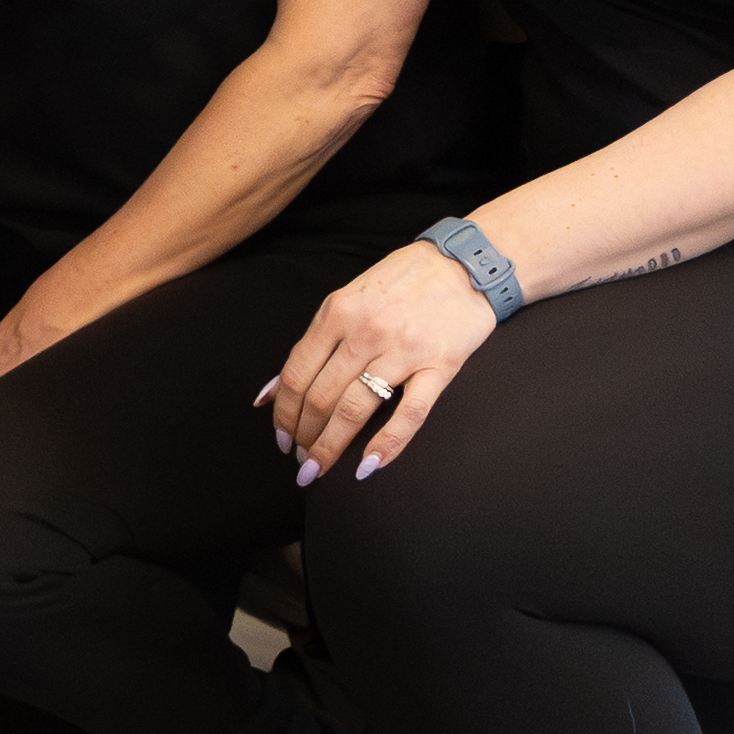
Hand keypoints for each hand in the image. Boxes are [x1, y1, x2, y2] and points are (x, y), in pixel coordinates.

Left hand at [263, 241, 506, 484]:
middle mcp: (366, 331)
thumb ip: (312, 344)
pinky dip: (386, 445)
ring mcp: (403, 350)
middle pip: (321, 396)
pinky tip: (368, 467)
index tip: (281, 438)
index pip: (297, 373)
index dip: (284, 413)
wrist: (465, 264)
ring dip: (331, 446)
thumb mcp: (347, 300)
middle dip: (304, 436)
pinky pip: (408, 414)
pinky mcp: (439, 367)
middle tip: (300, 463)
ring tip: (319, 469)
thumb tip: (269, 394)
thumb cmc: (401, 282)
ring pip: (355, 409)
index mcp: (337, 312)